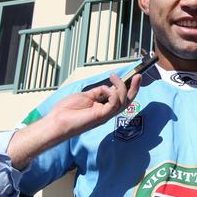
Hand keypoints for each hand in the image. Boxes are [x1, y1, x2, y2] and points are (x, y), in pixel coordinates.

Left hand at [8, 73, 140, 167]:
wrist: (57, 121)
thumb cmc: (67, 110)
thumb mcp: (85, 95)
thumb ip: (98, 92)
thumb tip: (108, 87)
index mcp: (102, 108)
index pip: (119, 99)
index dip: (126, 88)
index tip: (132, 77)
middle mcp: (106, 112)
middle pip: (126, 102)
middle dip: (134, 89)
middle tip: (138, 76)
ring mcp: (105, 115)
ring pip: (122, 101)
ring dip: (121, 87)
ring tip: (113, 76)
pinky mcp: (102, 116)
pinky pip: (114, 104)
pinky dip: (114, 94)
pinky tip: (108, 89)